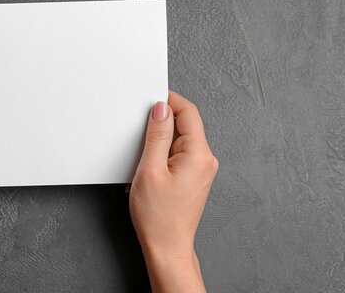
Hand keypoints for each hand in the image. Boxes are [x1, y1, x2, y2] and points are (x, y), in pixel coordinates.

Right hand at [129, 90, 217, 292]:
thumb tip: (161, 109)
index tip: (150, 97)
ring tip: (143, 159)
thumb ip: (157, 136)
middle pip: (185, 124)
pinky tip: (147, 169)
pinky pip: (178, 154)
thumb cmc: (158, 217)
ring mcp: (201, 169)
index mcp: (199, 154)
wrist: (166, 247)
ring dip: (159, 141)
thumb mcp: (150, 170)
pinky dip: (161, 155)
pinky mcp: (193, 177)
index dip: (169, 100)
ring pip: (179, 140)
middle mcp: (205, 160)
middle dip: (161, 123)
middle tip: (139, 131)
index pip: (188, 112)